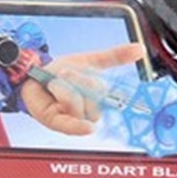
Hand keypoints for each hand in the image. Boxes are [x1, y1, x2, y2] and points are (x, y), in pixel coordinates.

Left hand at [20, 42, 144, 135]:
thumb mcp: (90, 60)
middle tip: (62, 74)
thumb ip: (115, 56)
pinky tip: (89, 128)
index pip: (101, 90)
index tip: (76, 73)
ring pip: (77, 104)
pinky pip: (72, 126)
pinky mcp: (59, 124)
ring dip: (62, 88)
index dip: (88, 80)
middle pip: (90, 96)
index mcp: (98, 96)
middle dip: (75, 80)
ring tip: (54, 84)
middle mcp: (88, 110)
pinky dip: (81, 128)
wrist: (36, 75)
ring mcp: (74, 118)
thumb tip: (140, 49)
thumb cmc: (64, 71)